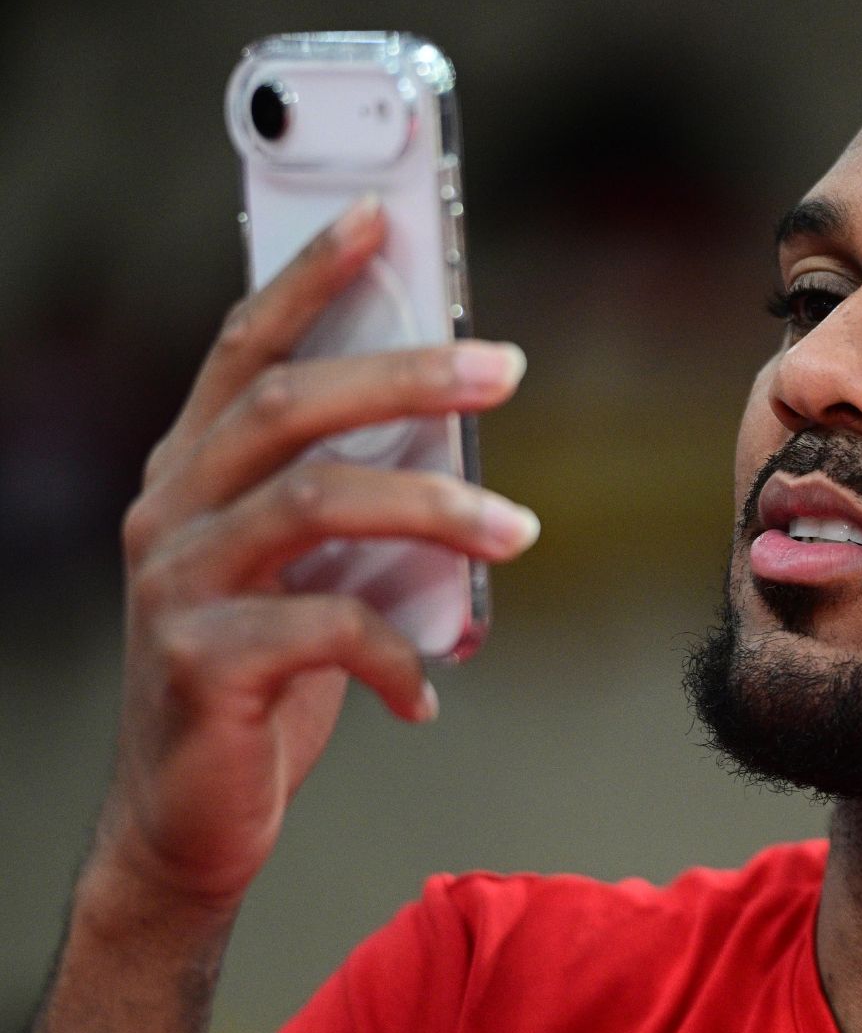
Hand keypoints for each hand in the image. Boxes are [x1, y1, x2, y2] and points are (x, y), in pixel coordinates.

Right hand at [97, 196, 537, 909]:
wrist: (191, 813)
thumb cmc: (265, 675)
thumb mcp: (308, 571)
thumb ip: (353, 503)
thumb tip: (457, 436)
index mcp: (195, 472)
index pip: (242, 347)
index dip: (306, 277)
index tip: (380, 218)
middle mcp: (171, 511)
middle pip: (286, 405)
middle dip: (403, 375)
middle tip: (504, 368)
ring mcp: (176, 585)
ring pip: (314, 501)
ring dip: (434, 509)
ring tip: (519, 533)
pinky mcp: (200, 664)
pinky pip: (326, 628)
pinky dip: (399, 651)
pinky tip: (429, 687)